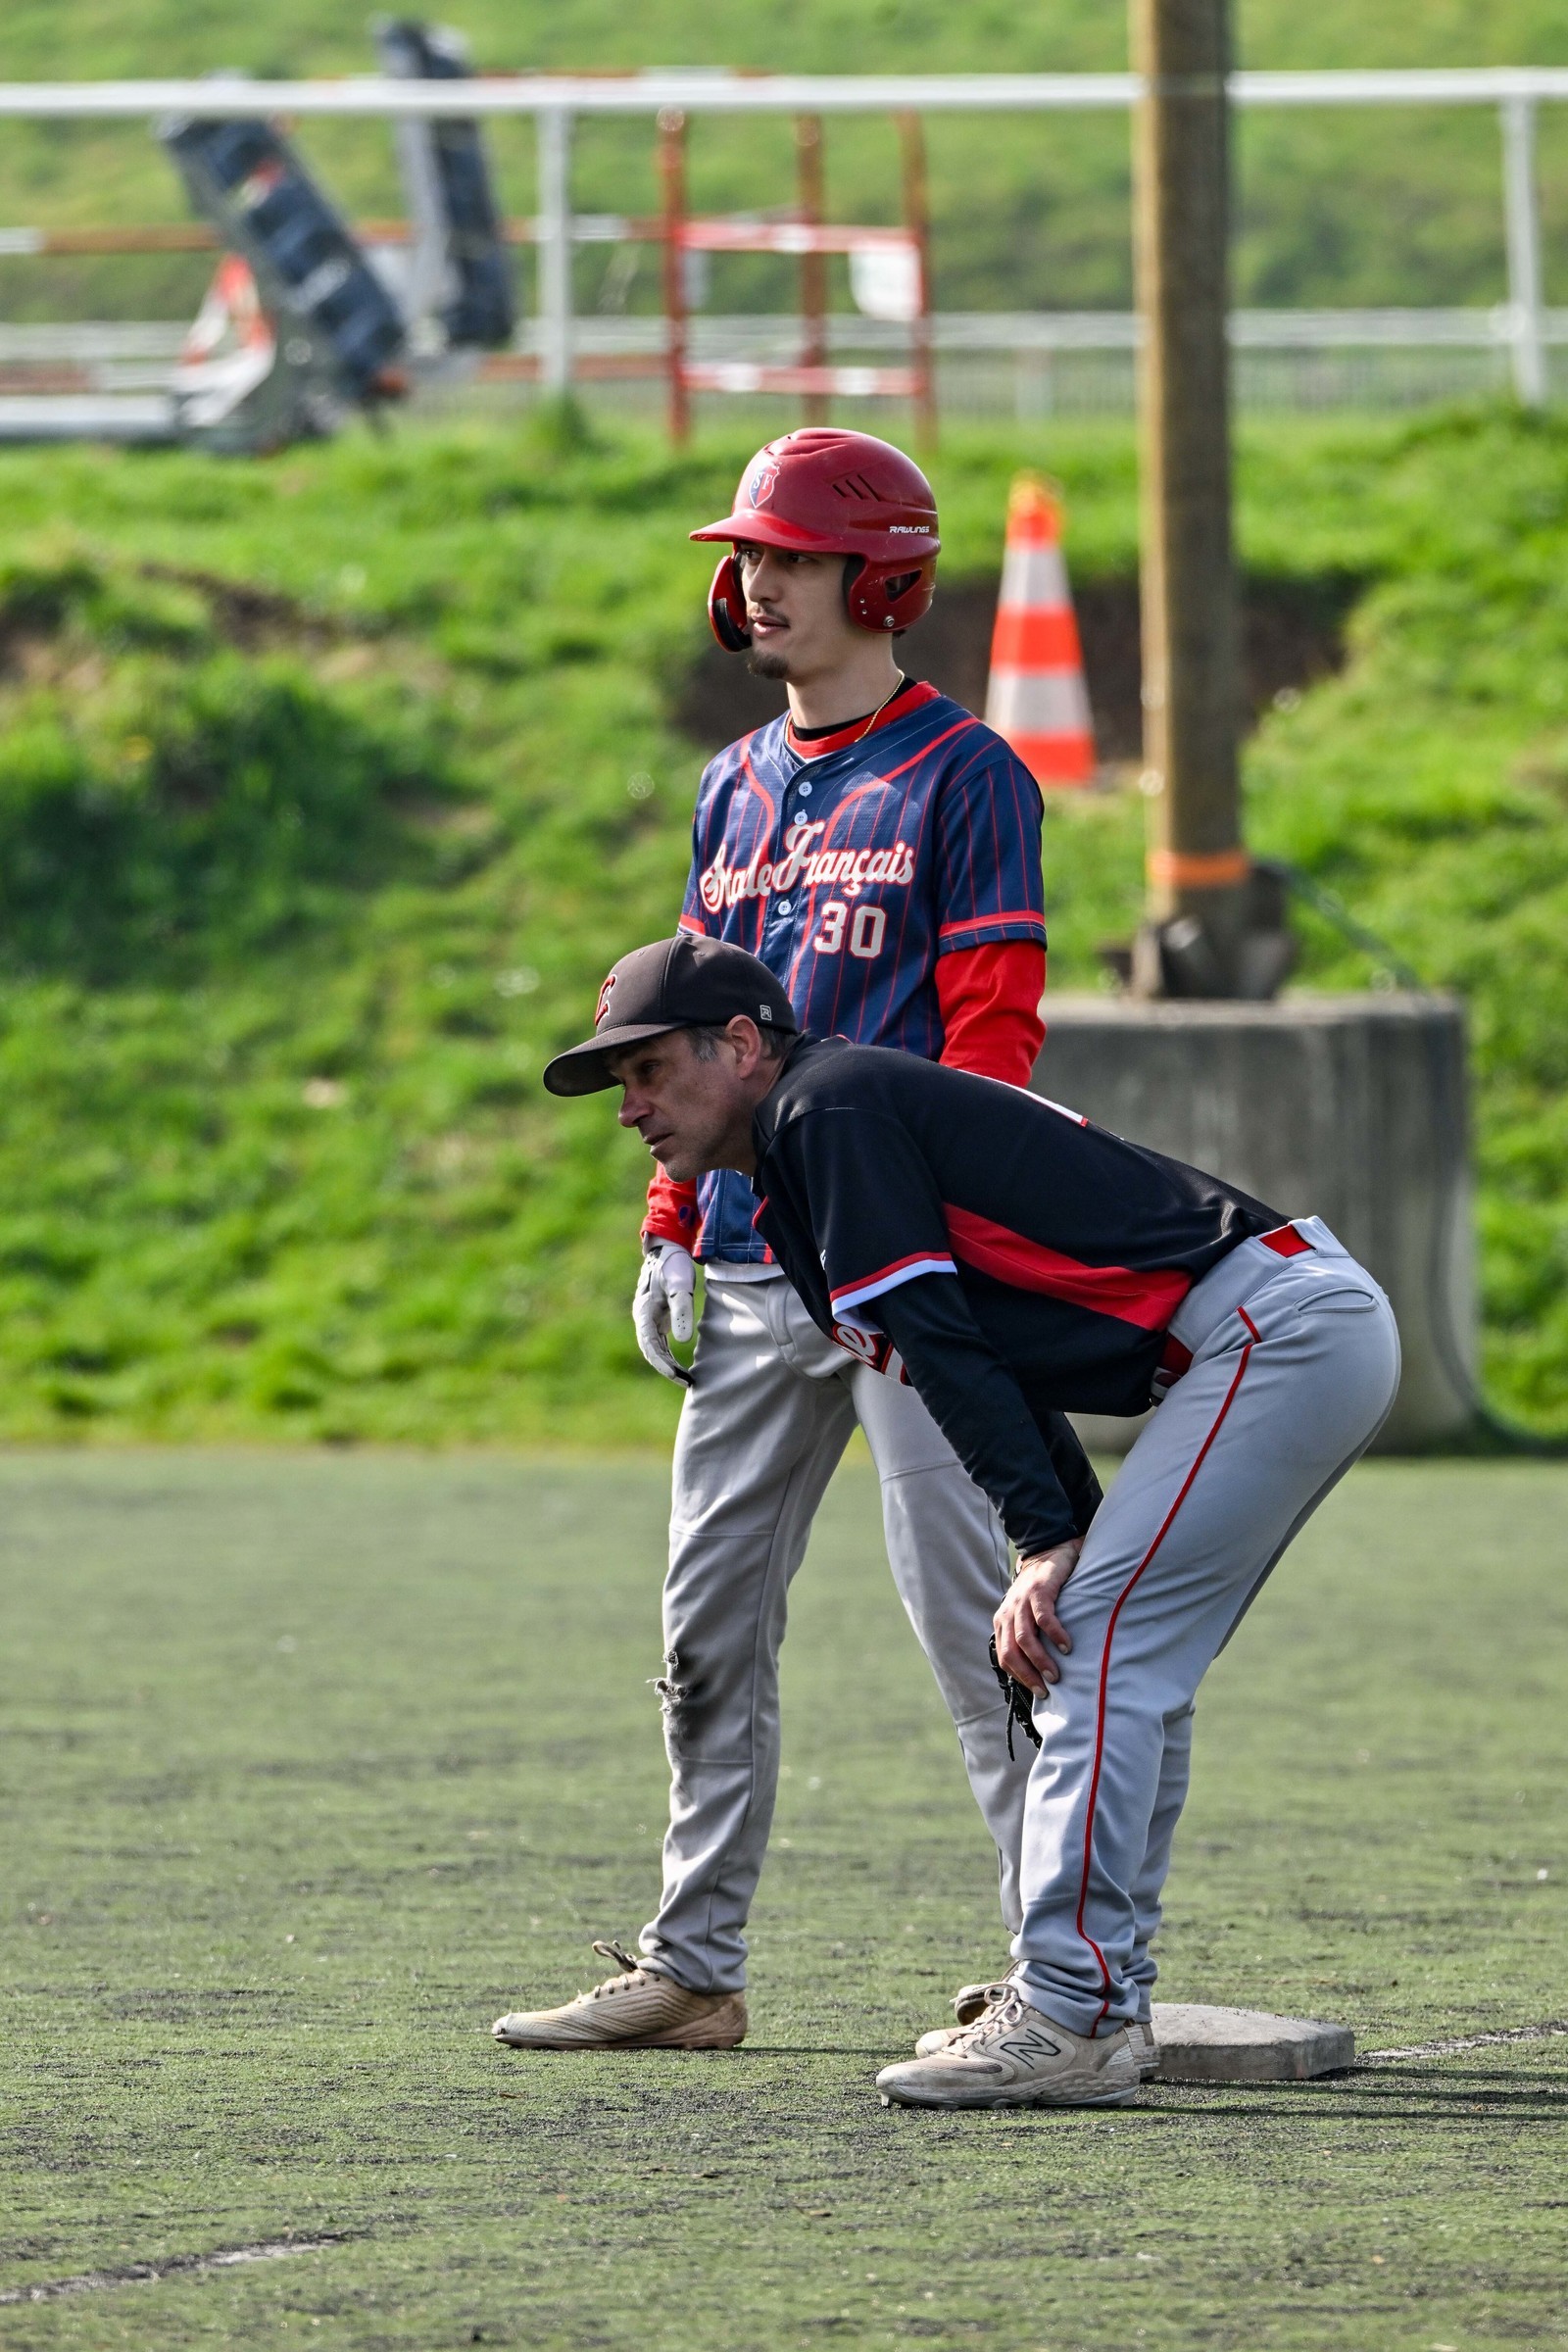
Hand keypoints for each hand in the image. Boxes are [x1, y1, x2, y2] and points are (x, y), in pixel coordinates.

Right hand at [632, 1242, 695, 1384]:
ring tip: (687, 1380)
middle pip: (651, 1351)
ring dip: (668, 1365)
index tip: (677, 1376)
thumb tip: (683, 1341)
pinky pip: (659, 1343)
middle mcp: (642, 1318)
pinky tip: (680, 1367)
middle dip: (667, 1369)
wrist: (667, 1249)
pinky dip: (669, 1356)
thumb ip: (682, 1310)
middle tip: (687, 1383)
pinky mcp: (656, 1319)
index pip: (650, 1344)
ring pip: (654, 1349)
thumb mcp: (680, 1284)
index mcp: (643, 1311)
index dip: (662, 1362)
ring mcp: (648, 1319)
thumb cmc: (673, 1264)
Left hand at [992, 1538, 1083, 1695]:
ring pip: (1025, 1639)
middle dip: (1027, 1674)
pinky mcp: (1038, 1592)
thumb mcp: (1026, 1613)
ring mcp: (1021, 1602)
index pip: (1004, 1657)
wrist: (1048, 1553)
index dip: (1019, 1677)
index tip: (1037, 1691)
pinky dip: (1055, 1635)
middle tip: (1045, 1690)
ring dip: (1040, 1660)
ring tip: (1055, 1675)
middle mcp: (1008, 1613)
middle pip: (1011, 1652)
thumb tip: (1039, 1669)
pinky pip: (1043, 1618)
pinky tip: (1066, 1647)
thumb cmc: (1041, 1591)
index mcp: (1003, 1622)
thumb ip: (1027, 1635)